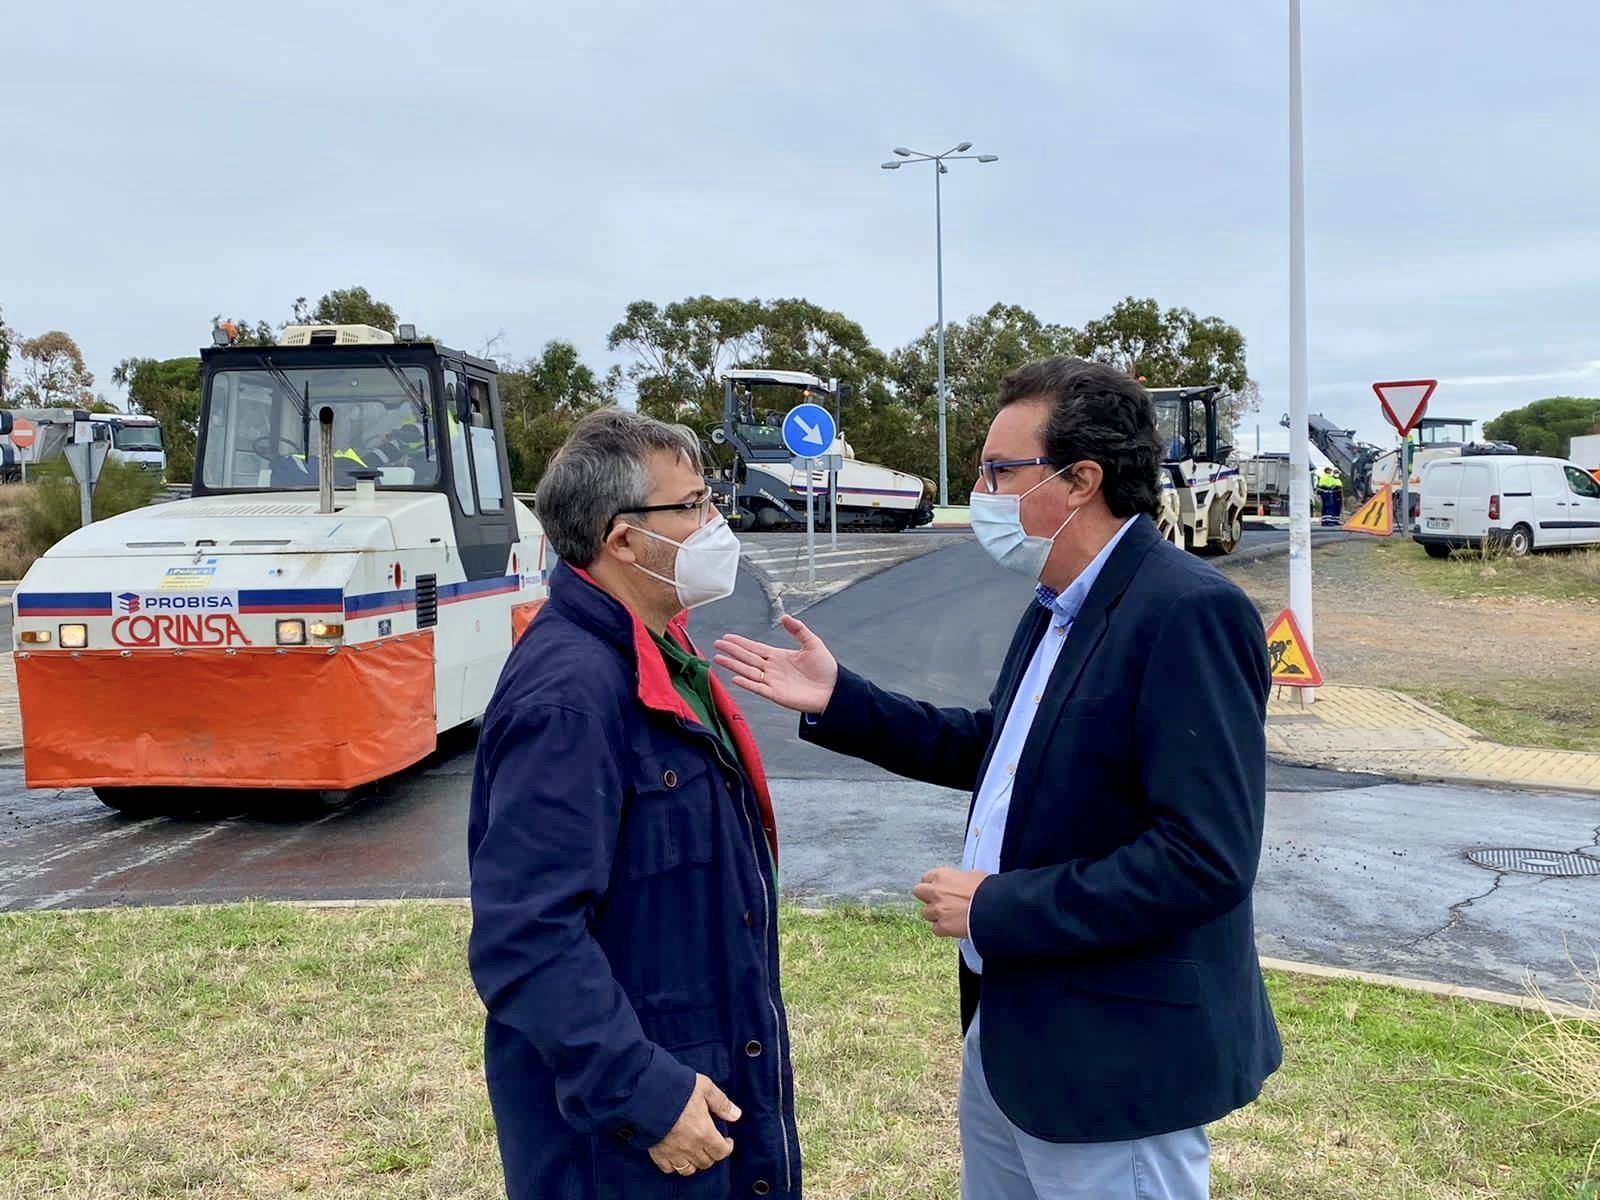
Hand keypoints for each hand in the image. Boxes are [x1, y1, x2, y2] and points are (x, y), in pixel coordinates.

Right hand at [647, 1073, 739, 1175]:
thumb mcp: (705, 1088)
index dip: (727, 1148)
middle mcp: (690, 1147)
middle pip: (706, 1162)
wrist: (648, 1092)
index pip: (721, 1152)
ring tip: (695, 1152)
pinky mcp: (658, 1153)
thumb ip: (721, 1103)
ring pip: (689, 1169)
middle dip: (712, 1154)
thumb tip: (736, 1115)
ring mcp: (673, 1152)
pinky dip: (674, 1165)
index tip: (727, 1141)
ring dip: (695, 1163)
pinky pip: (669, 1168)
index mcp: (704, 1132)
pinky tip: (676, 1155)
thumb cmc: (677, 1088)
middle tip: (711, 1144)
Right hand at [714, 615, 838, 714]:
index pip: (755, 648)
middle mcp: (772, 669)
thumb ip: (798, 630)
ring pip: (748, 671)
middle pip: (747, 658)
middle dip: (732, 651)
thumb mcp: (812, 643)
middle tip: (717, 644)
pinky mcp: (776, 694)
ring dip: (733, 665)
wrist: (834, 690)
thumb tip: (784, 617)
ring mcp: (773, 682)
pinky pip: (758, 688)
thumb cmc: (825, 668)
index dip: (741, 642)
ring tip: (718, 658)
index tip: (727, 637)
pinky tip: (735, 677)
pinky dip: (746, 683)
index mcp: (779, 656)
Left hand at [912, 867, 989, 938]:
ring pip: (925, 913)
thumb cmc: (989, 890)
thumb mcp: (975, 875)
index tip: (939, 887)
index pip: (926, 877)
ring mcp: (937, 910)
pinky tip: (953, 926)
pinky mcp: (942, 927)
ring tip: (949, 915)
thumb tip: (961, 881)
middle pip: (918, 892)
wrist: (994, 909)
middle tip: (939, 900)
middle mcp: (935, 891)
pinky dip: (943, 929)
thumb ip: (960, 878)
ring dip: (935, 914)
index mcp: (942, 875)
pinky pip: (936, 929)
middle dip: (927, 896)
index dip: (933, 883)